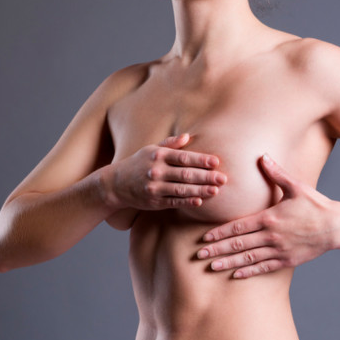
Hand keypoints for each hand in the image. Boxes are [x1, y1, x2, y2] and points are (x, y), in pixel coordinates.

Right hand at [103, 133, 226, 210]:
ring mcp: (155, 188)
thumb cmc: (139, 164)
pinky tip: (200, 201)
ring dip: (200, 190)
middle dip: (206, 176)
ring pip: (181, 189)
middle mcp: (156, 171)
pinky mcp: (154, 202)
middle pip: (185, 174)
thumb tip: (188, 136)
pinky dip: (187, 202)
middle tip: (223, 178)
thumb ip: (170, 144)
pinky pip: (174, 202)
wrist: (116, 184)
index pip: (184, 157)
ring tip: (215, 190)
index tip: (216, 162)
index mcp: (158, 156)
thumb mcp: (151, 149)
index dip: (201, 160)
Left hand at [196, 154, 339, 278]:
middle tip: (199, 254)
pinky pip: (263, 268)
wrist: (336, 226)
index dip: (220, 233)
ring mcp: (278, 250)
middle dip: (217, 249)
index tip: (205, 237)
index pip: (238, 227)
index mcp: (269, 218)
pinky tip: (235, 274)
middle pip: (238, 244)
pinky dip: (248, 271)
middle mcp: (271, 236)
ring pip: (248, 258)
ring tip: (211, 266)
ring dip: (228, 262)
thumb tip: (262, 156)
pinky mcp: (287, 260)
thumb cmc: (315, 205)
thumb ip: (276, 173)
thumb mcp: (295, 186)